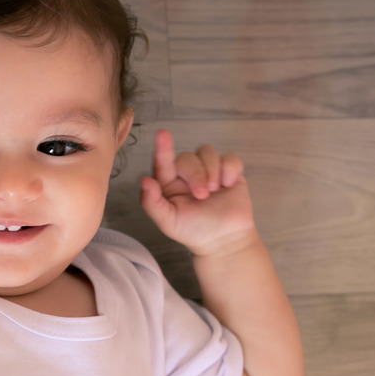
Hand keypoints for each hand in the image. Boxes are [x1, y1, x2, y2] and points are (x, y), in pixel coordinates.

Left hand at [139, 130, 258, 257]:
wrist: (224, 241)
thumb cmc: (193, 231)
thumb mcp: (168, 222)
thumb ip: (152, 203)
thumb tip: (144, 180)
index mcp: (168, 183)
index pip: (163, 162)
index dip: (162, 148)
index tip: (162, 135)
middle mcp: (186, 174)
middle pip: (188, 157)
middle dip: (196, 174)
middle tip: (202, 195)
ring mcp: (208, 170)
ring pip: (207, 152)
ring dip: (211, 170)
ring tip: (214, 191)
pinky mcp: (229, 172)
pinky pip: (230, 158)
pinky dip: (230, 169)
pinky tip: (228, 185)